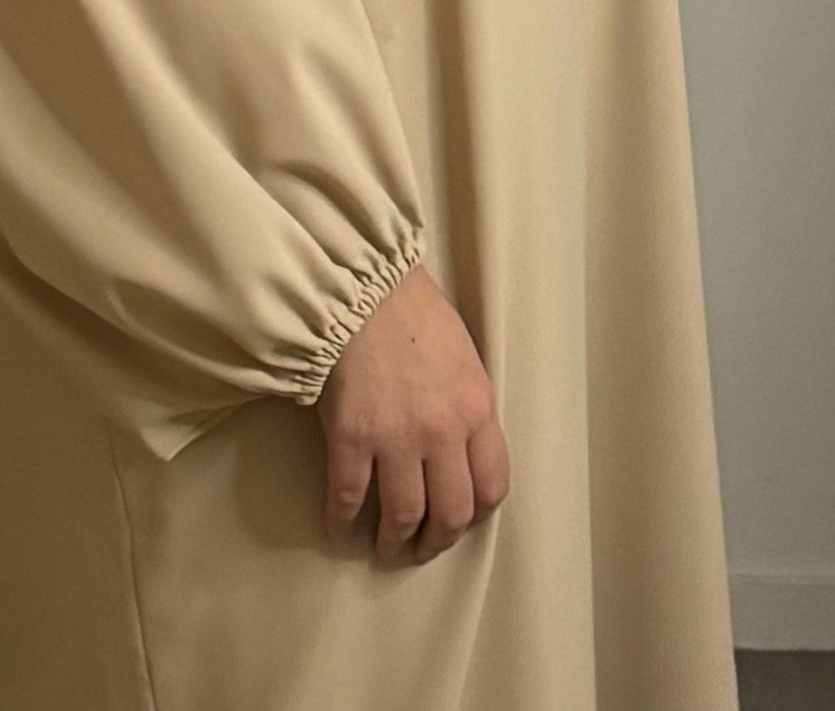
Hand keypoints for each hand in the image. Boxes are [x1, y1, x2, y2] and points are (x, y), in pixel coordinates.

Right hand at [315, 262, 510, 562]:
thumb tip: (460, 448)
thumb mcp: (463, 358)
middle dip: (436, 540)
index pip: (493, 486)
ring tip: (384, 548)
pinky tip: (341, 530)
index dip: (476, 513)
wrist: (363, 286)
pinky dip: (344, 523)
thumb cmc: (414, 311)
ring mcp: (396, 438)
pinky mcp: (352, 437)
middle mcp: (444, 432)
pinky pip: (349, 497)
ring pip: (404, 516)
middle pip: (451, 513)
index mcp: (477, 408)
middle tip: (420, 547)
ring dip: (394, 543)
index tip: (460, 520)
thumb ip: (466, 405)